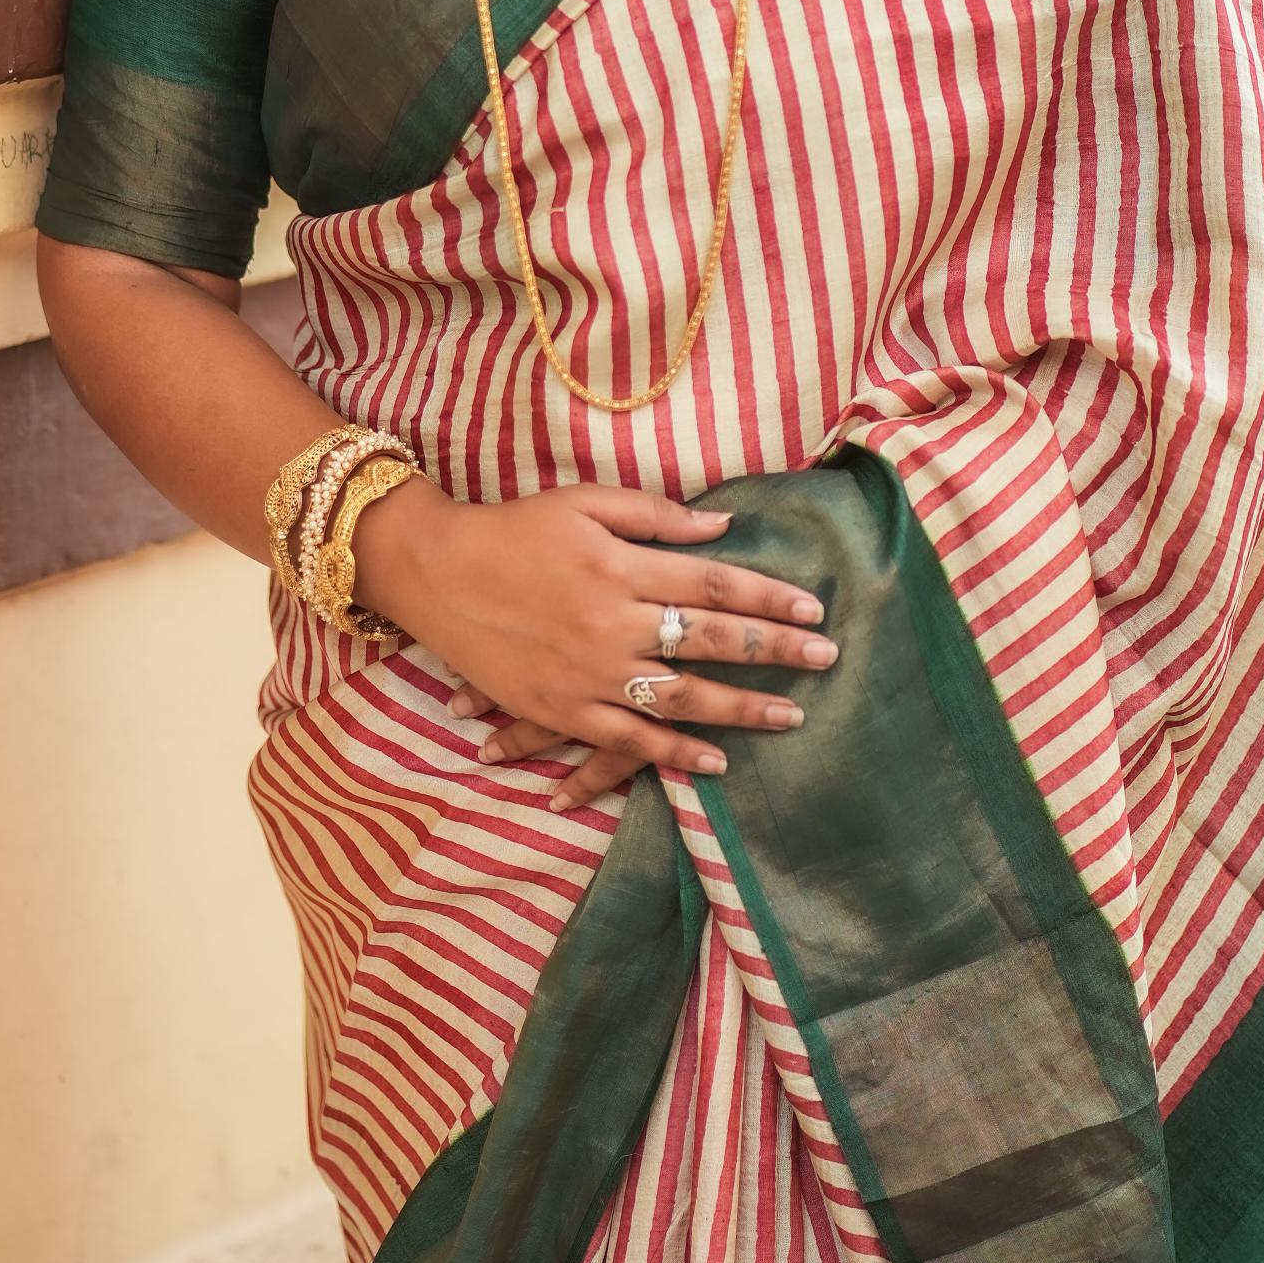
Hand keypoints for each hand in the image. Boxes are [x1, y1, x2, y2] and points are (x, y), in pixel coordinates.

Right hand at [351, 477, 837, 808]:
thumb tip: (721, 527)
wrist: (436, 573)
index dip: (770, 596)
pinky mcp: (563, 709)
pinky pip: (629, 739)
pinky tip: (717, 761)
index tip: (813, 608)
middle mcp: (614, 623)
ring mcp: (589, 673)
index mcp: (623, 567)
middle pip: (712, 640)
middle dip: (775, 650)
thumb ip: (654, 514)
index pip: (716, 583)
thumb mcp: (583, 502)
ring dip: (742, 708)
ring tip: (790, 715)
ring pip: (682, 697)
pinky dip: (675, 752)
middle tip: (827, 657)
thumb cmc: (514, 529)